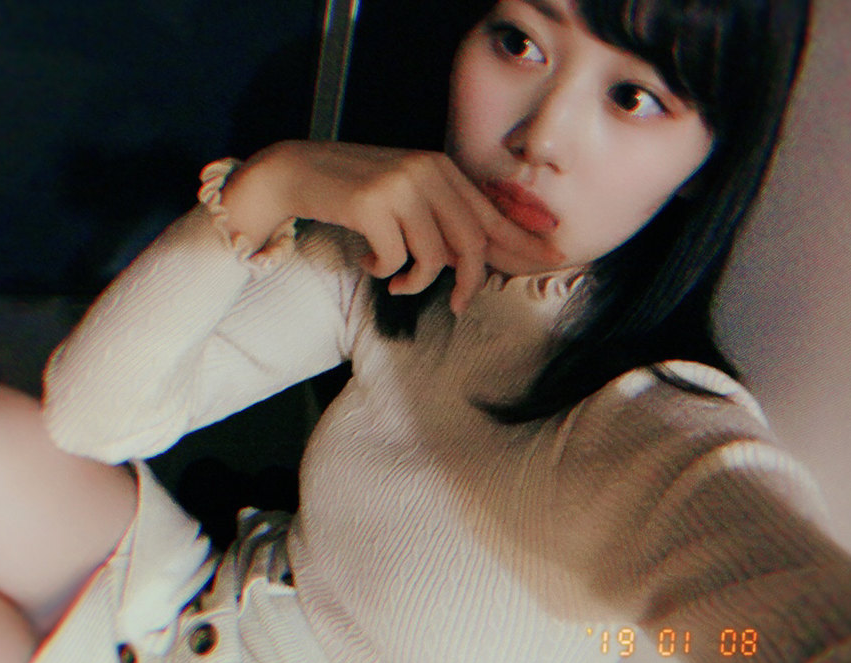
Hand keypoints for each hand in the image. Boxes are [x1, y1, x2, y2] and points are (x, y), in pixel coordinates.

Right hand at [221, 141, 563, 313]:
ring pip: (434, 258)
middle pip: (471, 242)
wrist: (295, 172)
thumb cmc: (353, 192)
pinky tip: (366, 260)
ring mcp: (400, 186)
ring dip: (416, 283)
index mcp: (440, 168)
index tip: (555, 257)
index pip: (491, 212)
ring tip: (396, 283)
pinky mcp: (372, 204)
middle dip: (471, 282)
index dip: (524, 239)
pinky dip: (383, 272)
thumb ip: (440, 220)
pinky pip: (396, 260)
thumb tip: (476, 263)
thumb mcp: (405, 198)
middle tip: (462, 306)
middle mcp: (426, 171)